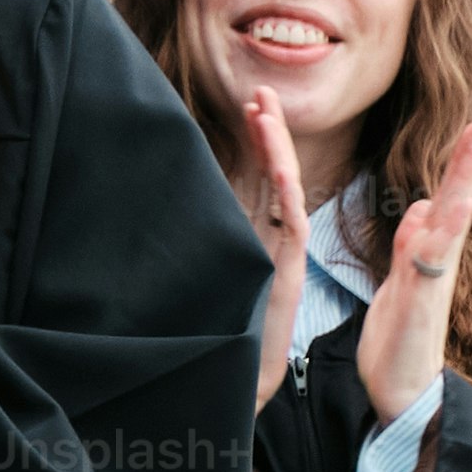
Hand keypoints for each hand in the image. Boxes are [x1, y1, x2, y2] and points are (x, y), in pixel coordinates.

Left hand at [236, 92, 313, 414]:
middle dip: (269, 132)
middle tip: (261, 92)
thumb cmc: (221, 333)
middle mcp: (273, 239)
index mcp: (256, 235)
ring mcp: (284, 253)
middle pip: (275, 174)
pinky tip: (281, 165)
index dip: (256, 142)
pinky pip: (291, 225)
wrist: (235, 380)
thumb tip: (179, 211)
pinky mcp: (287, 272)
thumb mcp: (208, 273)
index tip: (248, 108)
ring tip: (266, 110)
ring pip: (285, 190)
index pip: (260, 178)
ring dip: (277, 149)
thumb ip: (206, 243)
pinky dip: (287, 193)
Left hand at [347, 114, 471, 420]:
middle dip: (470, 159)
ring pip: (450, 223)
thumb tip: (422, 207)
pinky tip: (447, 208)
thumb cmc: (399, 341)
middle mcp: (436, 263)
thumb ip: (410, 246)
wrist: (400, 394)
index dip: (460, 161)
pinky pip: (430, 262)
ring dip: (463, 183)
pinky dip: (440, 234)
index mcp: (429, 255)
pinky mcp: (418, 303)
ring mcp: (430, 282)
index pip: (447, 197)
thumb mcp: (398, 282)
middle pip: (457, 200)